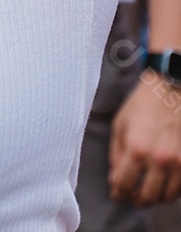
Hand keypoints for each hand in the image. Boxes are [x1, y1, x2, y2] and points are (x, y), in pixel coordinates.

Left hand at [109, 69, 180, 205]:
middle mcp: (158, 160)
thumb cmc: (142, 104)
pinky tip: (162, 186)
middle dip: (135, 199)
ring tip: (146, 193)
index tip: (116, 193)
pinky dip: (170, 192)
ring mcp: (177, 163)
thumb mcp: (120, 123)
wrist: (170, 91)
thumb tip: (115, 174)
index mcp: (137, 148)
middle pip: (146, 196)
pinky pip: (180, 188)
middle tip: (130, 197)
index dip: (118, 192)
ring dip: (154, 199)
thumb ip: (116, 151)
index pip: (124, 183)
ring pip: (166, 196)